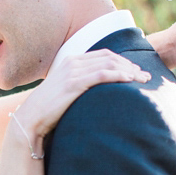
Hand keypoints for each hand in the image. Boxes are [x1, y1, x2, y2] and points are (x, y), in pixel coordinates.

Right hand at [15, 49, 149, 142]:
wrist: (30, 119)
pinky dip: (118, 75)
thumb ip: (78, 84)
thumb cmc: (47, 110)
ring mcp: (72, 72)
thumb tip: (95, 90)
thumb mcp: (63, 91)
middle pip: (109, 57)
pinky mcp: (74, 84)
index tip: (136, 70)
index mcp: (70, 60)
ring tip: (143, 80)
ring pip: (109, 64)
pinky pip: (102, 75)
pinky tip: (130, 81)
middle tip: (145, 76)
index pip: (103, 54)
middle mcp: (72, 62)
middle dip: (130, 65)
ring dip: (129, 71)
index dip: (123, 60)